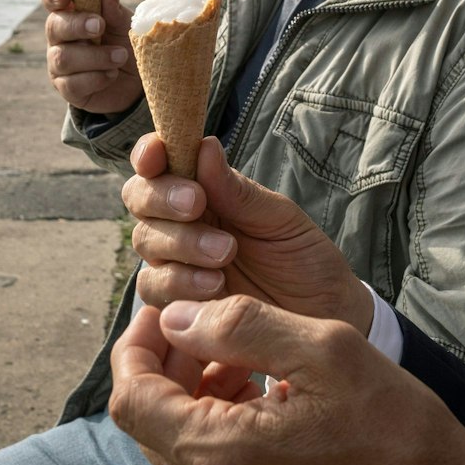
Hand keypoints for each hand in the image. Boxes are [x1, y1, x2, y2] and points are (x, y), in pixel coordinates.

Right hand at [45, 0, 143, 113]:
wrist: (136, 81)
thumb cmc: (125, 44)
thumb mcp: (125, 26)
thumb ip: (114, 12)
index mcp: (71, 14)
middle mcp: (59, 37)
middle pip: (54, 26)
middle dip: (77, 25)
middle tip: (100, 26)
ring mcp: (59, 63)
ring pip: (63, 58)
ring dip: (95, 56)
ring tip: (120, 56)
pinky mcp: (66, 88)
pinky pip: (73, 84)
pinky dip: (96, 78)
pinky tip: (112, 74)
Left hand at [109, 296, 464, 464]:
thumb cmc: (391, 424)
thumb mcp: (324, 351)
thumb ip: (242, 325)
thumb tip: (175, 314)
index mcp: (219, 454)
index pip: (132, 395)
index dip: (137, 342)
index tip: (165, 306)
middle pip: (145, 414)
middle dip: (166, 358)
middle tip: (203, 318)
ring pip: (171, 432)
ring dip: (189, 384)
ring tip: (237, 349)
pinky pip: (200, 455)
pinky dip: (211, 413)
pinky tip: (252, 384)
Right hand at [125, 135, 370, 335]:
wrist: (323, 318)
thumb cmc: (305, 261)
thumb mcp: (280, 221)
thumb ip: (238, 191)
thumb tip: (204, 146)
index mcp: (205, 192)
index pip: (160, 166)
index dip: (149, 154)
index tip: (157, 153)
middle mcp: (183, 224)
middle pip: (140, 200)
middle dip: (163, 198)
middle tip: (198, 204)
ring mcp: (177, 264)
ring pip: (146, 242)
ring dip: (180, 243)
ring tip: (225, 254)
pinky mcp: (176, 305)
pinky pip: (154, 289)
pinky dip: (179, 283)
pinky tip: (216, 286)